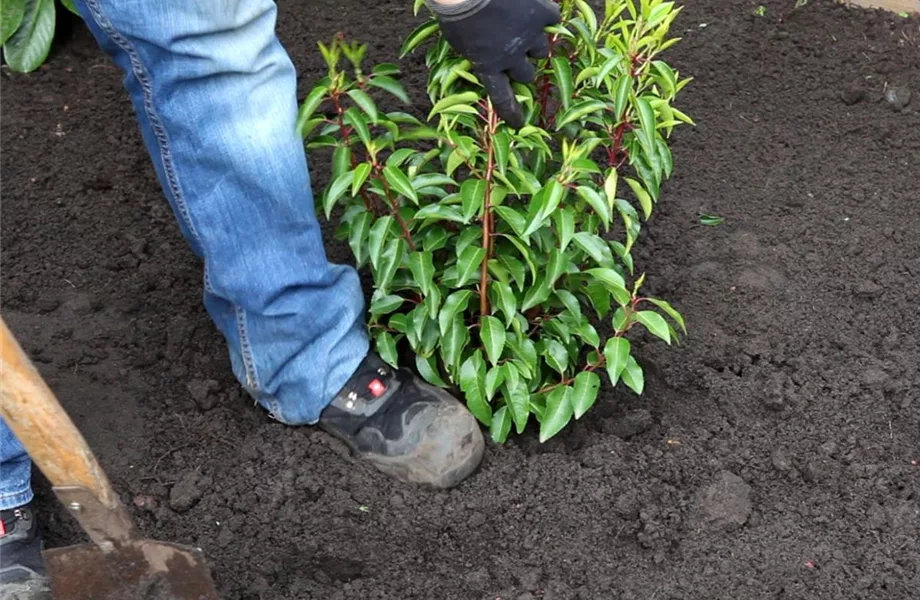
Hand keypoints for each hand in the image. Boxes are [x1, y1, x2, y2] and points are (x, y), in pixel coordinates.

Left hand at [430, 0, 560, 127]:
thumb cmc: (455, 9)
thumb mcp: (457, 40)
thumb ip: (475, 54)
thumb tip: (483, 59)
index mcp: (487, 65)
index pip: (501, 97)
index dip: (511, 112)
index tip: (519, 124)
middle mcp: (511, 57)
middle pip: (526, 74)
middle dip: (522, 67)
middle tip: (516, 54)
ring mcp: (529, 36)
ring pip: (540, 50)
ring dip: (533, 43)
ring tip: (522, 28)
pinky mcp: (541, 14)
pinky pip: (551, 18)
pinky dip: (545, 14)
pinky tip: (534, 7)